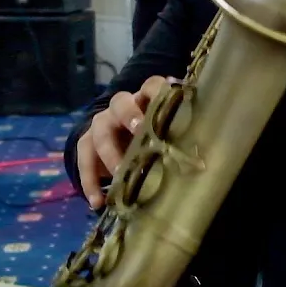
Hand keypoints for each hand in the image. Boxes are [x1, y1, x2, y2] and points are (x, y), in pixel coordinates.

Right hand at [76, 75, 173, 208]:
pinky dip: (89, 180)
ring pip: (99, 130)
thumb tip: (202, 166)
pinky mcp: (87, 143)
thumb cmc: (153, 138)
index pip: (152, 85)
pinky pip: (83, 158)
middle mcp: (122, 107)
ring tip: (120, 174)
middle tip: (139, 131)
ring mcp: (102, 123)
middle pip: (120, 102)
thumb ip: (179, 140)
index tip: (164, 101)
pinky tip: (97, 201)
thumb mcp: (167, 136)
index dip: (157, 91)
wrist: (120, 143)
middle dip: (129, 115)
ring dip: (109, 153)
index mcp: (146, 100)